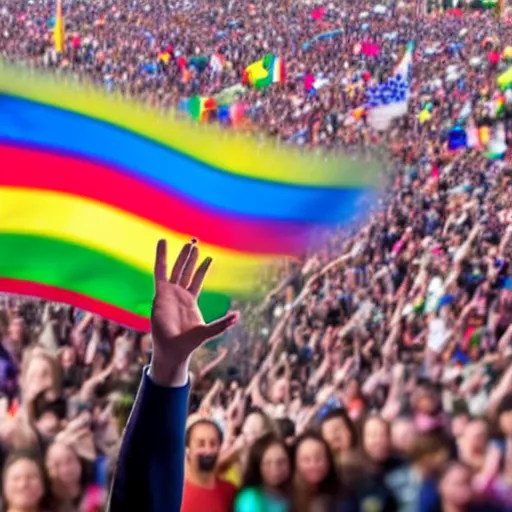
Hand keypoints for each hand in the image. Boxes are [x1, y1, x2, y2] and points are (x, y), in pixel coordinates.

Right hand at [150, 239, 239, 386]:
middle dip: (190, 257)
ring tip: (187, 242)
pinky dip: (161, 257)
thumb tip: (237, 316)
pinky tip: (162, 243)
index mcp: (190, 300)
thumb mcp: (208, 331)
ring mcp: (169, 293)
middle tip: (194, 242)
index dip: (202, 268)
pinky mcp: (160, 293)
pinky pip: (160, 271)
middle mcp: (179, 294)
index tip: (208, 257)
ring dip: (181, 256)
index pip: (197, 280)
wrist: (172, 349)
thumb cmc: (188, 343)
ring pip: (175, 268)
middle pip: (186, 271)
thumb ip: (222, 323)